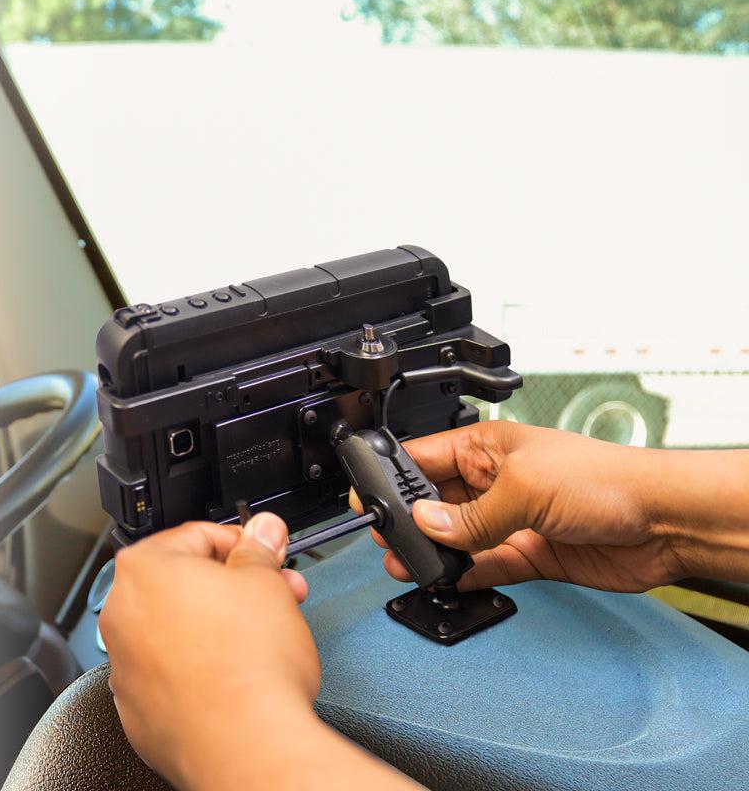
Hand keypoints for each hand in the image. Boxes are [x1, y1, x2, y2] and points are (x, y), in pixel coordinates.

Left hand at [101, 515, 424, 790]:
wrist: (247, 743)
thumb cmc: (249, 665)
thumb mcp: (266, 581)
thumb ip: (259, 548)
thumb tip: (261, 531)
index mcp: (145, 570)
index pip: (198, 534)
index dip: (242, 542)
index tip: (265, 553)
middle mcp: (123, 616)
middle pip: (187, 582)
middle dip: (237, 584)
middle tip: (275, 590)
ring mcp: (126, 667)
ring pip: (181, 626)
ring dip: (223, 621)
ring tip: (266, 632)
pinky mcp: (140, 709)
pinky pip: (174, 670)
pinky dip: (204, 663)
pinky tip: (240, 669)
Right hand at [352, 421, 696, 592]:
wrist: (661, 522)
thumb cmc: (605, 478)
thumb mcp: (525, 487)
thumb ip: (473, 514)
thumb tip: (429, 525)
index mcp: (488, 449)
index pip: (427, 457)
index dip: (396, 476)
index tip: (369, 496)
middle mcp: (495, 482)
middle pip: (437, 503)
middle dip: (410, 521)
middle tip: (386, 540)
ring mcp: (510, 519)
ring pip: (458, 538)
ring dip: (434, 553)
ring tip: (408, 566)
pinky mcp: (528, 553)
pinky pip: (486, 565)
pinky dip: (466, 575)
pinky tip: (448, 582)